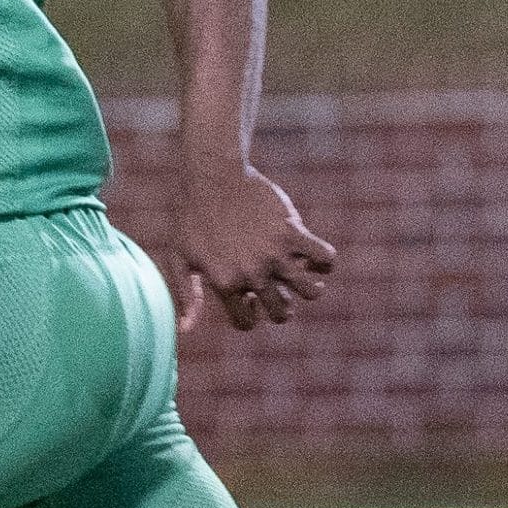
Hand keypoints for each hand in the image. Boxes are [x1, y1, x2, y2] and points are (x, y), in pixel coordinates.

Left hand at [167, 162, 335, 331]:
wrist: (212, 175)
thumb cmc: (191, 216)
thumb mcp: (180, 258)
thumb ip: (187, 296)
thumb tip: (186, 332)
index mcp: (225, 283)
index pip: (246, 322)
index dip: (249, 316)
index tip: (249, 301)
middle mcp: (253, 273)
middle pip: (282, 313)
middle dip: (283, 310)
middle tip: (281, 295)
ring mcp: (275, 253)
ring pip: (309, 291)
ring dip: (311, 290)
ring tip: (307, 279)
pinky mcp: (292, 231)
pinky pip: (325, 257)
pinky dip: (326, 262)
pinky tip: (313, 256)